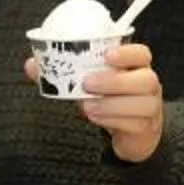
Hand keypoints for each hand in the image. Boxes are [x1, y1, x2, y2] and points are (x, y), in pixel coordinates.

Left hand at [26, 42, 162, 163]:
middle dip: (115, 81)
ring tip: (87, 105)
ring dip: (111, 104)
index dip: (127, 53)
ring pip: (143, 103)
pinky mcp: (145, 128)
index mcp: (135, 66)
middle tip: (87, 82)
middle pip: (146, 79)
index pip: (141, 53)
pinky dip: (112, 120)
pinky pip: (135, 123)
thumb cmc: (109, 99)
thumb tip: (33, 65)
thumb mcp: (87, 83)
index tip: (107, 55)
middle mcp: (148, 84)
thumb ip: (62, 73)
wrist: (131, 131)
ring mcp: (150, 107)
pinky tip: (95, 117)